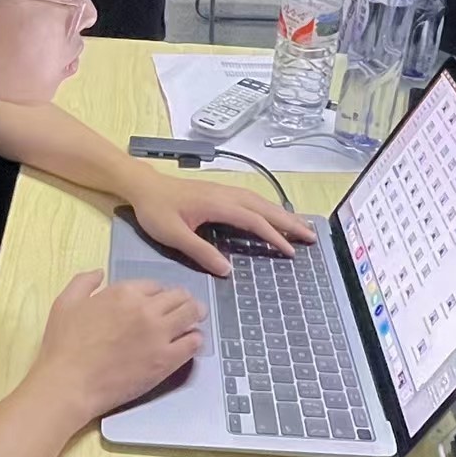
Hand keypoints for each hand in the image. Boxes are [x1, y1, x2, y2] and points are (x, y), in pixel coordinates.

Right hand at [32, 270, 205, 419]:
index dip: (158, 293)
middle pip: (178, 296)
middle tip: (185, 307)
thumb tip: (100, 272)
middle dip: (183, 300)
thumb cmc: (63, 343)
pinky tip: (190, 342)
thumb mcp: (65, 302)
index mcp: (124, 292)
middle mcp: (146, 309)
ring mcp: (159, 335)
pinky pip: (193, 343)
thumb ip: (84, 282)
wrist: (70, 383)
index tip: (158, 301)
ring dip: (194, 314)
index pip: (155, 285)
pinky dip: (194, 339)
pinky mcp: (166, 361)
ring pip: (191, 315)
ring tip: (194, 320)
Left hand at [126, 169, 315, 276]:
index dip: (273, 235)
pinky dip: (268, 209)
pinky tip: (273, 216)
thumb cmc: (156, 210)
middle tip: (311, 237)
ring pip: (260, 202)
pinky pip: (251, 200)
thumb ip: (200, 251)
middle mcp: (225, 194)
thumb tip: (228, 271)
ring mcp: (224, 191)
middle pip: (264, 208)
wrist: (143, 186)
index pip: (253, 220)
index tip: (291, 251)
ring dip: (281, 214)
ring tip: (301, 228)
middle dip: (289, 222)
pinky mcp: (219, 192)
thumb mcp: (173, 235)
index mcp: (217, 204)